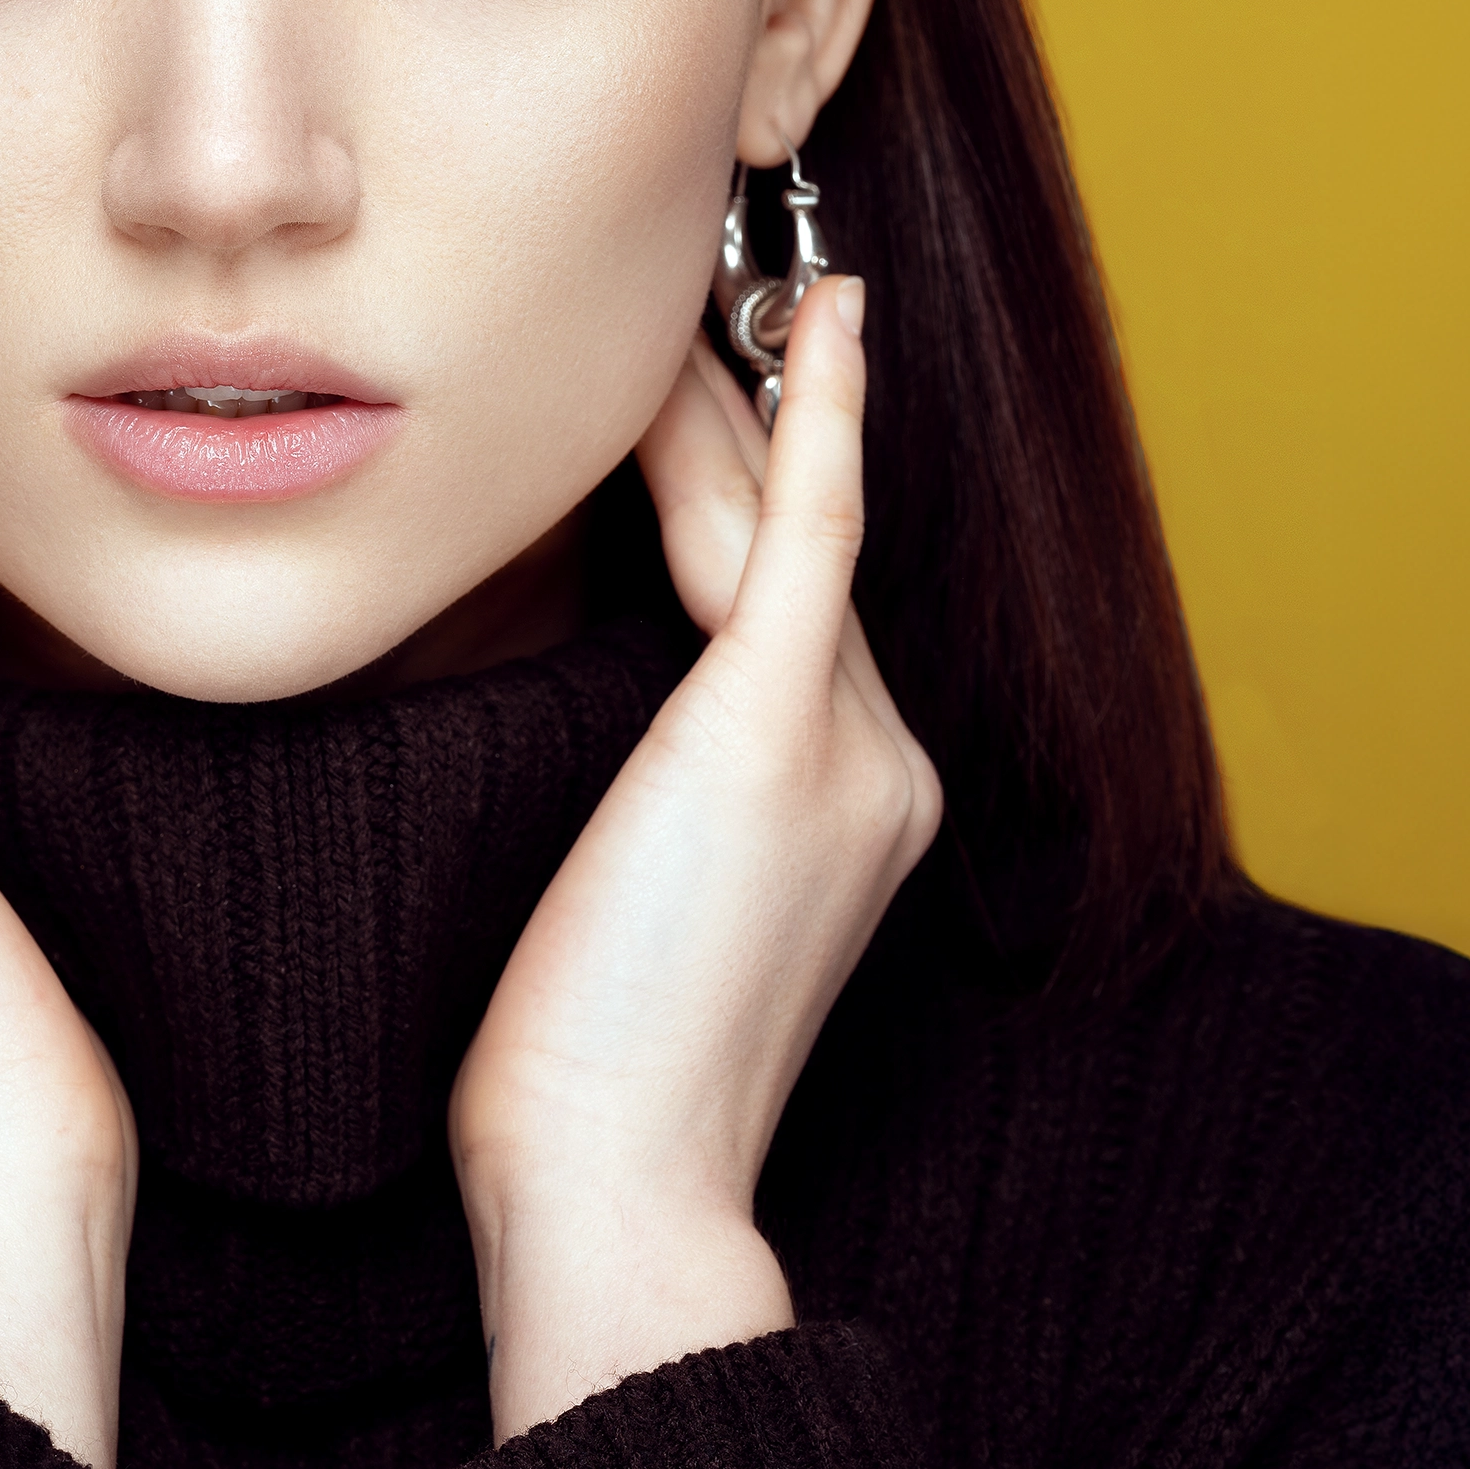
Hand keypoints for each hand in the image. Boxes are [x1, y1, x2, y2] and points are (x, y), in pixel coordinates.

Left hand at [449, 279, 941, 1440]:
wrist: (613, 1181)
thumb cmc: (587, 1060)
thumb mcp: (637, 894)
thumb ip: (657, 782)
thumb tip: (600, 703)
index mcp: (851, 798)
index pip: (789, 590)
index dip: (743, 472)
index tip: (692, 390)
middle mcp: (882, 758)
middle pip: (790, 537)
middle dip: (734, 412)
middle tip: (688, 287)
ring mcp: (852, 746)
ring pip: (779, 521)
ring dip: (724, 402)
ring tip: (687, 287)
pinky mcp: (778, 737)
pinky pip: (808, 535)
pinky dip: (818, 419)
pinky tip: (820, 320)